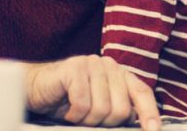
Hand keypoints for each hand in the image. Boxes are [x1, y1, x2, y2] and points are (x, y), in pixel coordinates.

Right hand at [22, 55, 160, 130]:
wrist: (36, 88)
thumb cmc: (68, 101)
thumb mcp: (98, 107)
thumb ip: (118, 110)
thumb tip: (138, 122)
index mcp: (120, 74)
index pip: (142, 92)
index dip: (150, 114)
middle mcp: (109, 66)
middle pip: (121, 109)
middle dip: (105, 123)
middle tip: (88, 120)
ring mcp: (92, 64)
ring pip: (102, 109)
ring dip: (86, 120)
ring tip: (76, 114)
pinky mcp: (75, 68)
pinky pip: (83, 104)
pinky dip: (74, 114)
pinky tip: (67, 109)